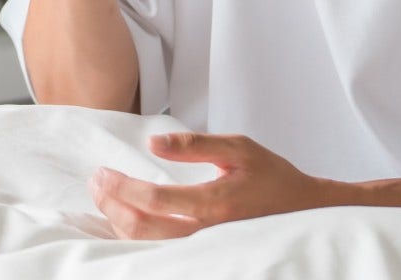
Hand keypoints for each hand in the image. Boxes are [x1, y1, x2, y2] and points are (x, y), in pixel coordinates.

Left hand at [86, 132, 335, 238]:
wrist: (305, 213)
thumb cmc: (272, 178)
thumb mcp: (239, 149)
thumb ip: (195, 145)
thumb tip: (154, 143)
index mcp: (214, 205)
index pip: (154, 198)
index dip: (121, 187)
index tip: (102, 173)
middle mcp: (206, 234)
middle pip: (142, 229)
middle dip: (111, 206)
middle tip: (96, 184)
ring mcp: (204, 250)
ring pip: (148, 246)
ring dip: (118, 222)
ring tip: (104, 198)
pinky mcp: (204, 257)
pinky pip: (161, 252)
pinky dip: (136, 237)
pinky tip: (124, 219)